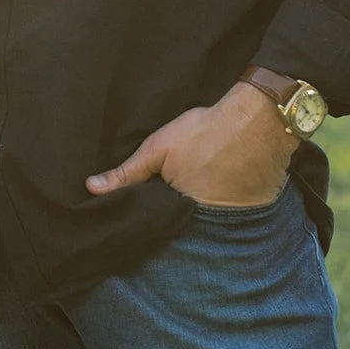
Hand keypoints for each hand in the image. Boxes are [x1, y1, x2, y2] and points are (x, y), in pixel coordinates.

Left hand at [86, 82, 296, 206]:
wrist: (258, 120)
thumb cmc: (205, 131)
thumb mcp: (158, 148)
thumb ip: (127, 173)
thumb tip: (92, 188)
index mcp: (180, 210)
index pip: (157, 224)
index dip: (149, 217)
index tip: (139, 213)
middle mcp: (208, 224)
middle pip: (182, 228)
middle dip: (172, 220)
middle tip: (169, 203)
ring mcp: (233, 220)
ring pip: (206, 225)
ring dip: (199, 218)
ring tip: (194, 197)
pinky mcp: (251, 212)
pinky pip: (230, 219)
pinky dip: (223, 210)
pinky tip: (219, 193)